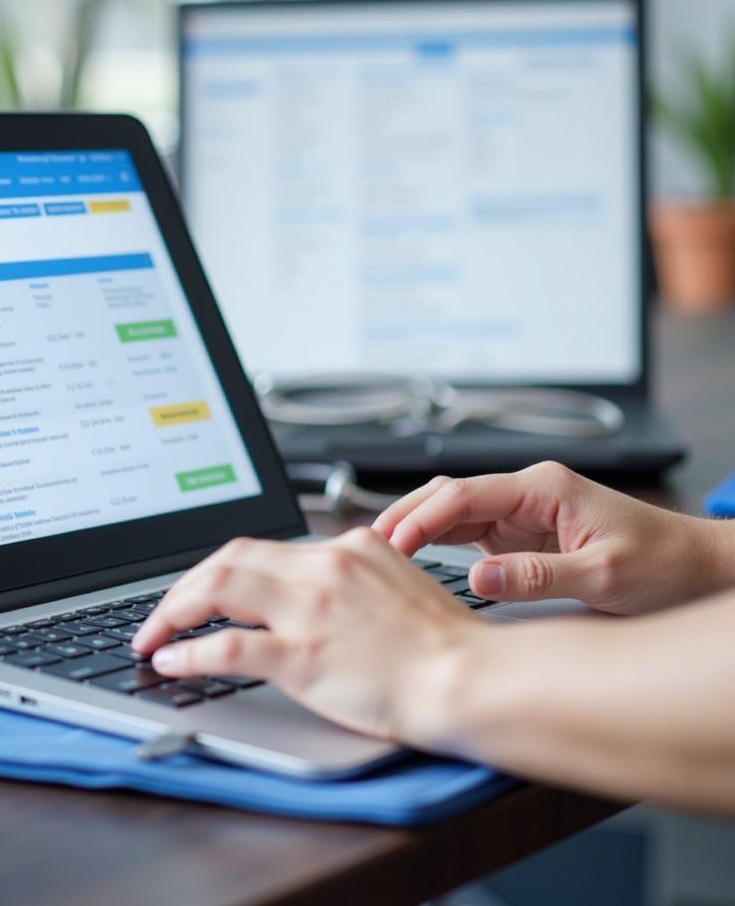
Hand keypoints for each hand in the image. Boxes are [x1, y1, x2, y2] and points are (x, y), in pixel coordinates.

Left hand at [131, 528, 479, 742]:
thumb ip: (356, 574)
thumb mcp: (399, 583)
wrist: (469, 678)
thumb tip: (318, 585)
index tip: (200, 591)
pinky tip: (171, 662)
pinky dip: (189, 653)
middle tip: (163, 611)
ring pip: (217, 588)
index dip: (219, 570)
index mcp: (347, 548)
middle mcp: (323, 568)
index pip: (262, 547)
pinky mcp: (303, 655)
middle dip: (184, 586)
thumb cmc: (445, 643)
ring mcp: (310, 610)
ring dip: (172, 611)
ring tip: (152, 635)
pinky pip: (227, 647)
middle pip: (229, 558)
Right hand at [374, 461, 733, 614]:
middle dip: (406, 516)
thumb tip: (479, 578)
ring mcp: (521, 513)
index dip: (422, 516)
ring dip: (416, 529)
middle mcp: (527, 493)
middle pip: (448, 494)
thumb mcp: (604, 575)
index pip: (465, 492)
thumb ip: (539, 577)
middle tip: (371, 547)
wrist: (695, 568)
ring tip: (382, 555)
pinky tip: (414, 561)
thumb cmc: (663, 562)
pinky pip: (466, 532)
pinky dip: (436, 544)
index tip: (393, 542)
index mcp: (544, 488)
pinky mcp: (520, 535)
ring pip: (452, 511)